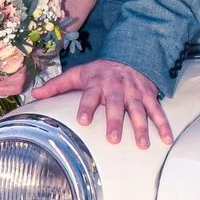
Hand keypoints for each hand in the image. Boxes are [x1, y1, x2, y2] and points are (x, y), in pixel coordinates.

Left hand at [23, 57, 171, 147]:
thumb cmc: (99, 71)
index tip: (83, 121)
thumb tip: (34, 95)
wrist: (129, 55)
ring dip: (141, 127)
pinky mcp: (148, 95)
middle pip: (116, 105)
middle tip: (113, 139)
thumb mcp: (77, 74)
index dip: (86, 107)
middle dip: (116, 122)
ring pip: (139, 110)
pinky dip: (163, 125)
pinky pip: (157, 111)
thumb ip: (57, 85)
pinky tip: (166, 139)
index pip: (90, 95)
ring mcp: (134, 92)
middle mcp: (117, 87)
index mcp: (97, 83)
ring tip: (142, 145)